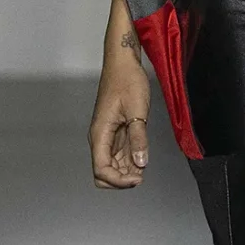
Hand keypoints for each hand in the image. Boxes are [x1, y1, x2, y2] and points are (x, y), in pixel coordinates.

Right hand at [88, 35, 151, 187]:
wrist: (123, 63)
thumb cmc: (127, 81)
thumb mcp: (137, 110)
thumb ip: (138, 138)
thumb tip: (140, 163)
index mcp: (100, 134)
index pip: (101, 170)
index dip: (119, 181)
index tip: (139, 178)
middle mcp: (100, 138)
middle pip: (103, 174)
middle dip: (121, 180)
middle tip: (141, 174)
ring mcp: (107, 136)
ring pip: (112, 166)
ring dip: (127, 171)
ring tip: (144, 163)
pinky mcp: (115, 132)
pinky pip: (119, 155)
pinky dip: (130, 160)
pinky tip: (142, 156)